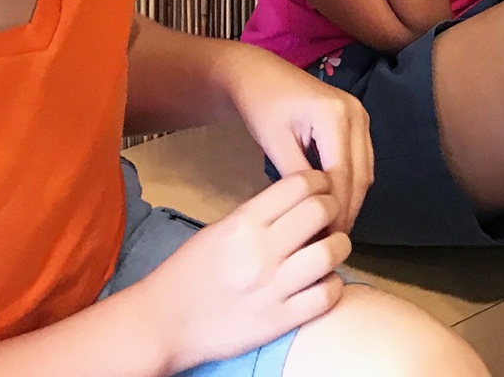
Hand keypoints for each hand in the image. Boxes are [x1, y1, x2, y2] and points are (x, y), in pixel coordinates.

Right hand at [139, 171, 349, 369]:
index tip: (323, 187)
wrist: (163, 322)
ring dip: (339, 246)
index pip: (298, 185)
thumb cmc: (188, 273)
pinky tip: (324, 282)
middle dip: (334, 209)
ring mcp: (272, 287)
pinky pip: (326, 296)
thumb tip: (297, 205)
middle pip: (320, 212)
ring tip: (332, 248)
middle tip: (331, 216)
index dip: (320, 181)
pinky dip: (333, 285)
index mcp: (243, 222)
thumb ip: (258, 217)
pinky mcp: (279, 320)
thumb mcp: (219, 231)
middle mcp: (260, 251)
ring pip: (331, 253)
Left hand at [227, 50, 372, 231]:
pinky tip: (336, 204)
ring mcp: (361, 115)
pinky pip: (362, 160)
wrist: (260, 74)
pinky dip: (352, 184)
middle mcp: (356, 113)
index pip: (342, 174)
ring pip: (366, 170)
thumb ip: (296, 177)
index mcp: (334, 115)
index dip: (335, 210)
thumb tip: (312, 216)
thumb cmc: (262, 106)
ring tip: (333, 229)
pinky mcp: (358, 120)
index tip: (323, 238)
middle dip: (348, 210)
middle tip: (330, 241)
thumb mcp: (274, 142)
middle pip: (360, 174)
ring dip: (352, 200)